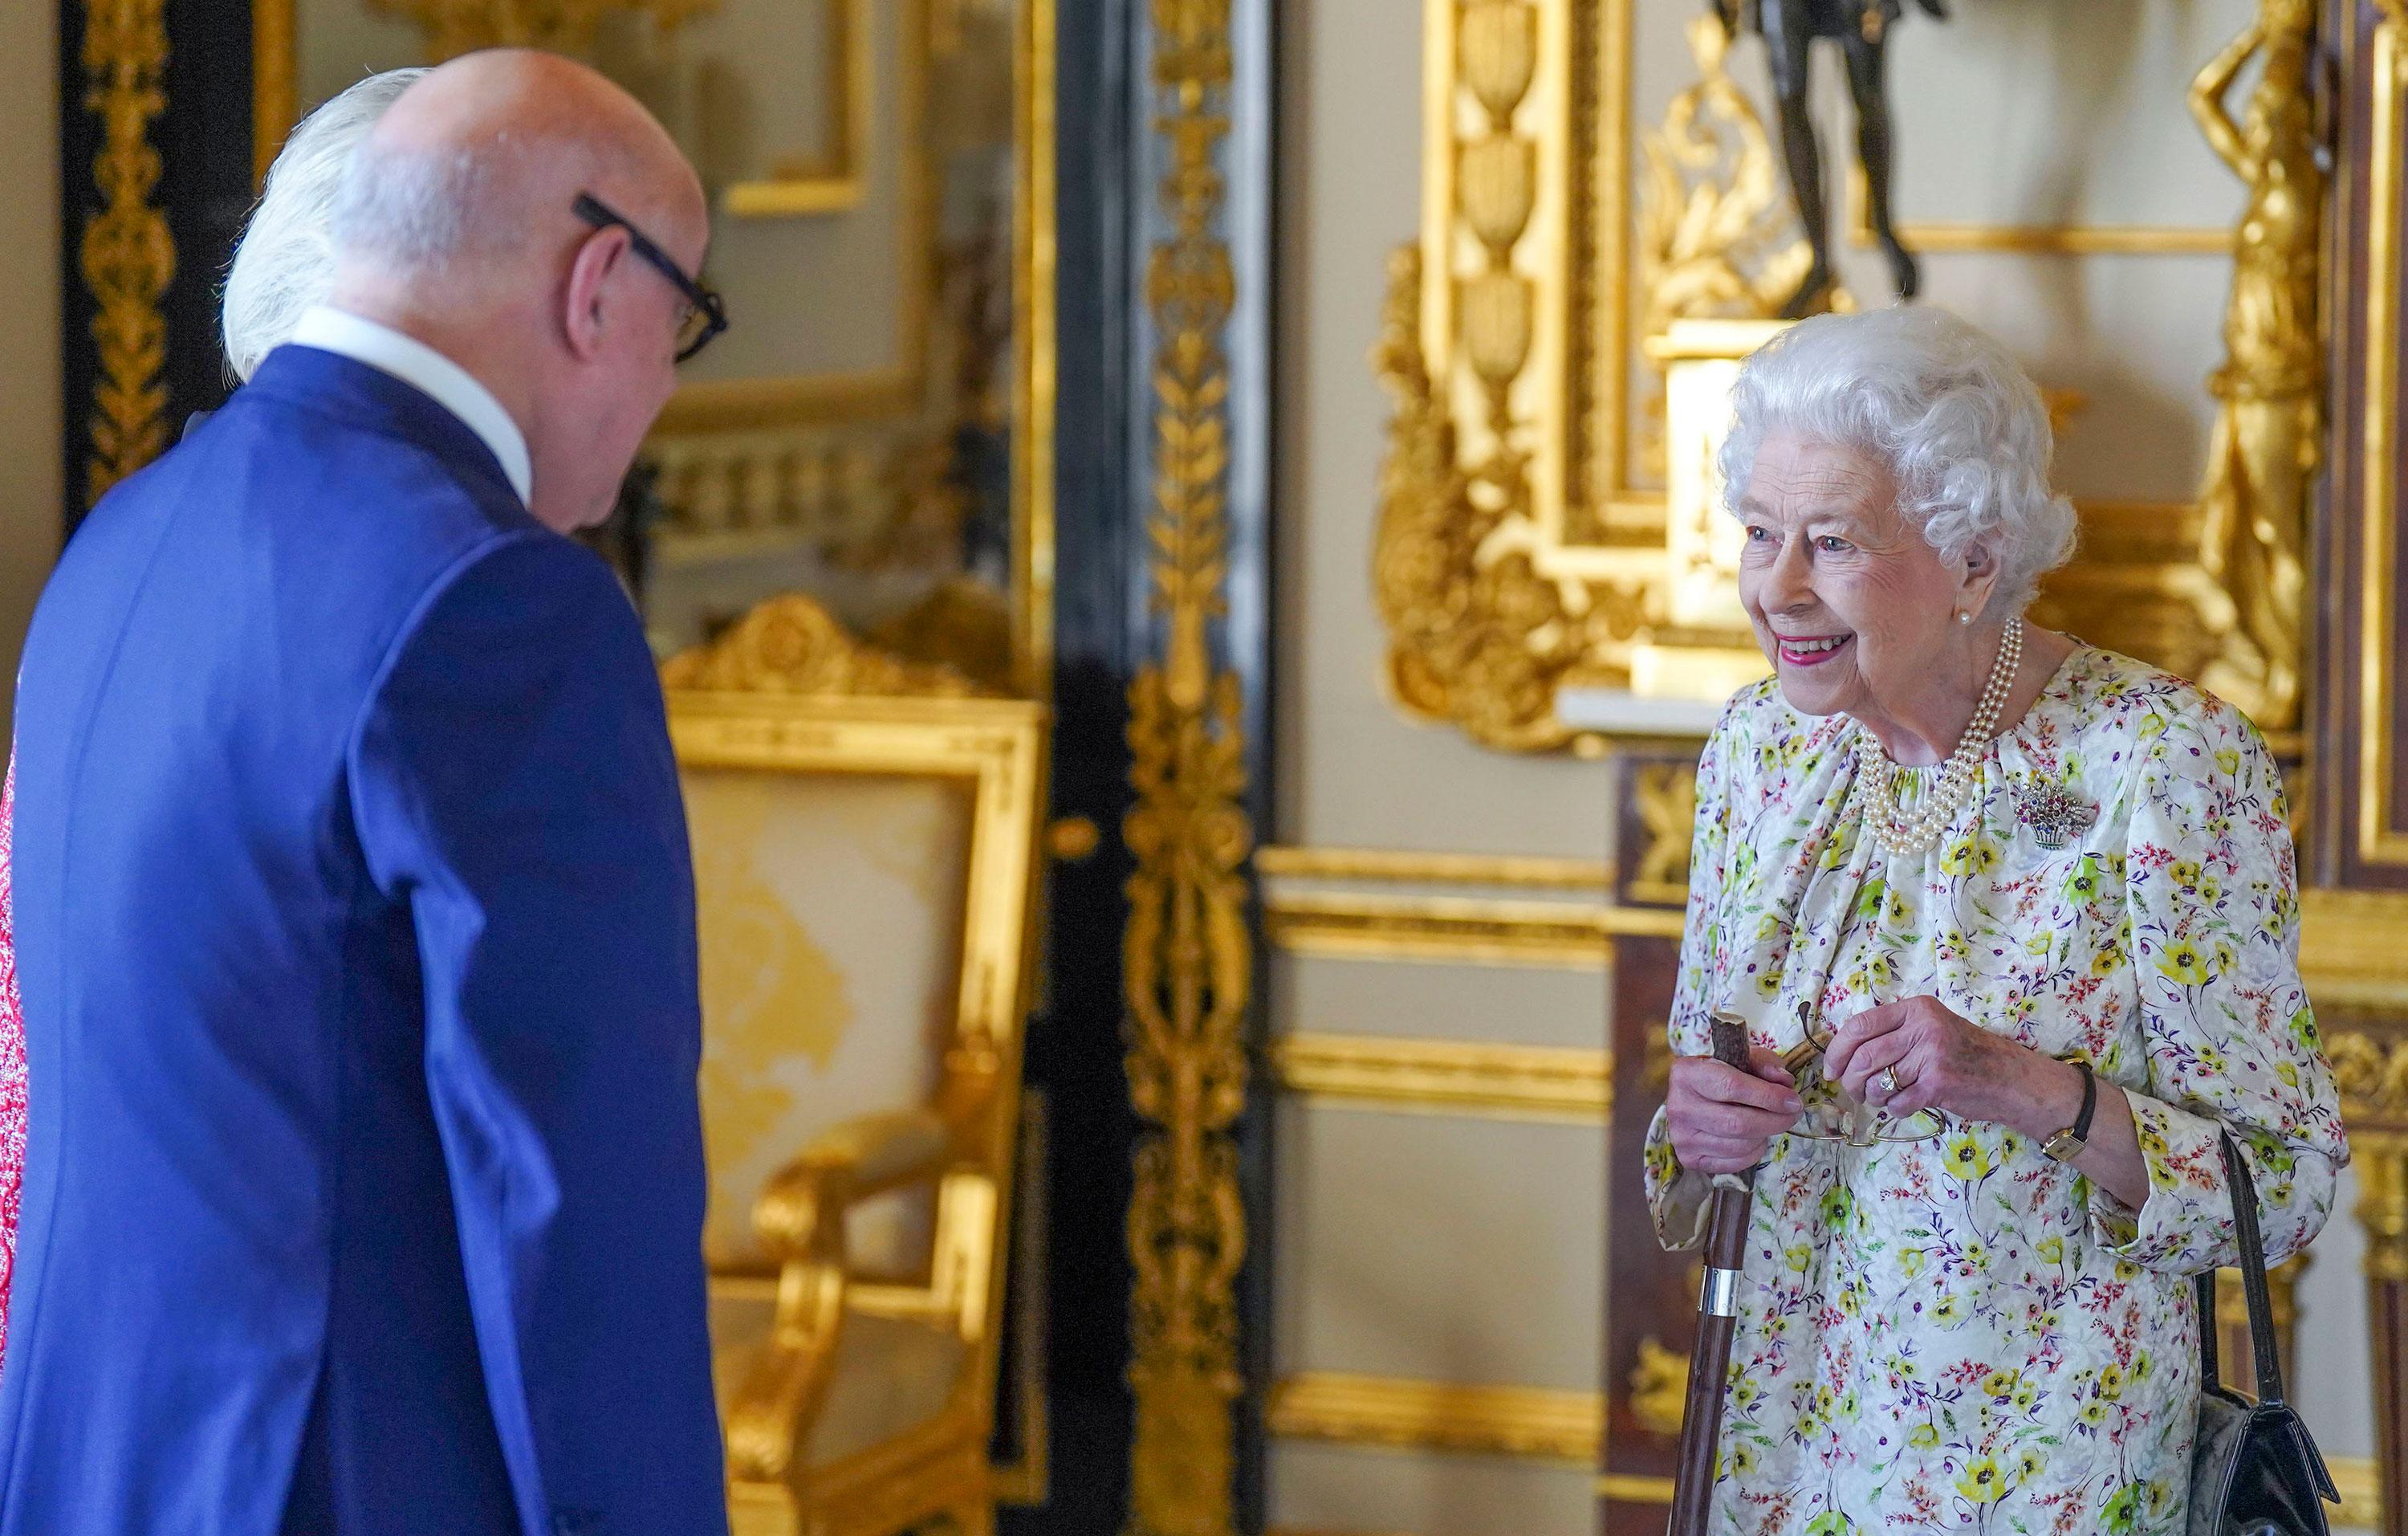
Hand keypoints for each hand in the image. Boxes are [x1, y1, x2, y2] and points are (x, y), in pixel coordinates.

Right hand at [1667, 1046, 1803, 1173]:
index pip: (1733, 1087)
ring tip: (1772, 1123)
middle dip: (1775, 1120)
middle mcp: (1678, 1106)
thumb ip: (1765, 1064)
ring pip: (1739, 1145)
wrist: (1690, 1099)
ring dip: (1765, 1135)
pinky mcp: (1689, 1159)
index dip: (1769, 1096)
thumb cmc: (1719, 1075)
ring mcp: (1681, 1137)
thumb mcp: (1740, 1059)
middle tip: (1793, 1115)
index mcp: (1687, 1073)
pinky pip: (1734, 1162)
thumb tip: (1785, 1082)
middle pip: (1738, 1122)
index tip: (1793, 1101)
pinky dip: (1754, 1152)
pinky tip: (1755, 1138)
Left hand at [1822, 996, 2079, 1137]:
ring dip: (1871, 1097)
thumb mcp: (1930, 1029)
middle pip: (1863, 1056)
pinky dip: (1894, 1109)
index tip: (1831, 1070)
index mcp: (1915, 1009)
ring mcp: (1932, 1054)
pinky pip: (1898, 1101)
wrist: (2009, 1078)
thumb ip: (1893, 1033)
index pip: (1859, 1026)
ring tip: (1879, 1099)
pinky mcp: (1939, 1083)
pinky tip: (1904, 1106)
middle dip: (1850, 1080)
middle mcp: (1922, 1027)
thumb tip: (1842, 1053)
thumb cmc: (1965, 1055)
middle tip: (1854, 1092)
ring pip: (1877, 1080)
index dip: (1837, 1051)